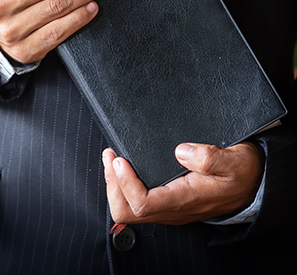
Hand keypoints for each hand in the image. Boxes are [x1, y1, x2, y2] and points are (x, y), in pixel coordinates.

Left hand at [102, 142, 264, 225]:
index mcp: (185, 200)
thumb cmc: (242, 173)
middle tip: (110, 157)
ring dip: (114, 185)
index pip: (142, 203)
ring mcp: (167, 208)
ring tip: (111, 159)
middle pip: (127, 211)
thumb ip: (210, 158)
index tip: (120, 160)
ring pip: (128, 210)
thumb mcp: (234, 161)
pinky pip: (136, 203)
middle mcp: (172, 209)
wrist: (252, 184)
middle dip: (112, 184)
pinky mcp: (166, 203)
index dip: (125, 183)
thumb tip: (181, 151)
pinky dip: (122, 186)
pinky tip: (123, 168)